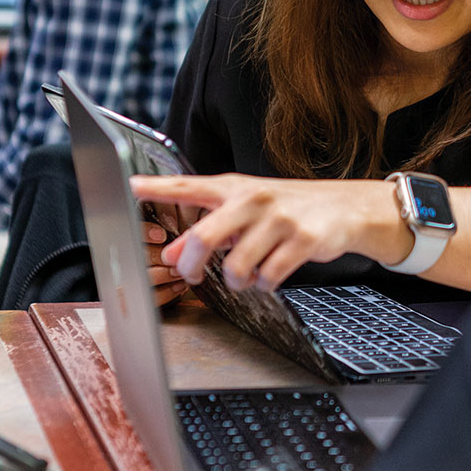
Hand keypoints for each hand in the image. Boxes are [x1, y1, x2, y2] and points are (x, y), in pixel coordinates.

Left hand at [129, 174, 407, 292]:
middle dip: (192, 266)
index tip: (127, 187)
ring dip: (236, 281)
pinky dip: (265, 285)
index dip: (156, 188)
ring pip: (236, 267)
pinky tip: (270, 276)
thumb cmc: (285, 208)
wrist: (343, 208)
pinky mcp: (302, 239)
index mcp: (233, 188)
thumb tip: (170, 253)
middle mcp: (253, 199)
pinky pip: (269, 276)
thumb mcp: (243, 213)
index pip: (188, 186)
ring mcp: (279, 219)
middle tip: (192, 275)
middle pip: (204, 236)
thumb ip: (206, 230)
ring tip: (245, 276)